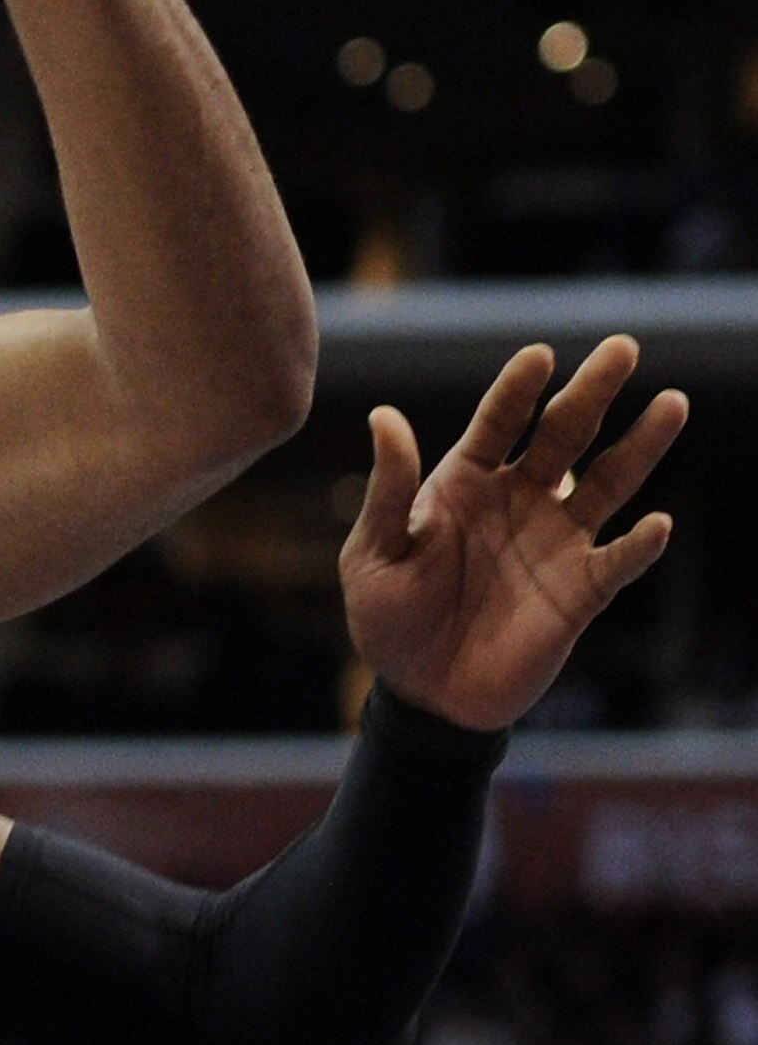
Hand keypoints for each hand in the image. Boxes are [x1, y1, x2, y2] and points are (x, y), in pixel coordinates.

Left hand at [340, 339, 686, 731]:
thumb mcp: (374, 553)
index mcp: (465, 482)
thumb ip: (388, 489)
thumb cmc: (388, 620)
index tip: (539, 357)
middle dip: (592, 391)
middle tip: (623, 347)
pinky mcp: (581, 592)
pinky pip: (618, 562)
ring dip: (640, 446)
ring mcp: (556, 542)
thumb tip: (384, 415)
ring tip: (670, 403)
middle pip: (564, 434)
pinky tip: (655, 524)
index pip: (499, 421)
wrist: (423, 697)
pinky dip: (639, 544)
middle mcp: (520, 499)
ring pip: (608, 483)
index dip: (519, 389)